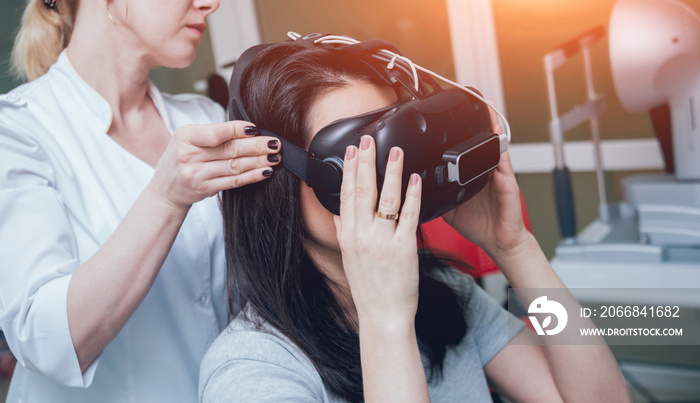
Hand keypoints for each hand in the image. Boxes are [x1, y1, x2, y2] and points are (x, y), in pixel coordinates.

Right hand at [150, 121, 279, 208]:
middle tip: (275, 143)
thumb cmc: (181, 156)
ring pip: (235, 166)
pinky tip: (265, 171)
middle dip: (256, 146)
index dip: (238, 130)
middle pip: (230, 150)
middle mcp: (190, 156)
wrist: (165, 189)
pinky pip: (234, 181)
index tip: (256, 128)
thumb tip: (247, 129)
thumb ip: (212, 132)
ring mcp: (197, 175)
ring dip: (259, 161)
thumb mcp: (187, 138)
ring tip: (275, 156)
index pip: (216, 133)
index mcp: (185, 137)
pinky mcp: (206, 189)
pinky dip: (252, 176)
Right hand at [334, 135, 421, 326]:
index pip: (347, 194)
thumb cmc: (368, 289)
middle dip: (366, 161)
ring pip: (386, 198)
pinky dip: (413, 195)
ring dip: (391, 171)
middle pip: (363, 190)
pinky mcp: (404, 248)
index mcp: (349, 235)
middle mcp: (363, 235)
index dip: (349, 169)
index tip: (352, 150)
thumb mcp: (348, 258)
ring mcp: (383, 241)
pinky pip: (410, 216)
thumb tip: (338, 213)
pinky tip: (415, 179)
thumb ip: (344, 231)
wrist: (383, 315)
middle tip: (369, 140)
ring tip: (395, 151)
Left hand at [442, 105, 528, 255]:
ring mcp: (496, 175)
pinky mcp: (507, 182)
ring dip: (490, 126)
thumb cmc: (477, 224)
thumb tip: (414, 190)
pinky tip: (496, 133)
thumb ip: (436, 196)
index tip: (446, 119)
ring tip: (486, 107)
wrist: (498, 241)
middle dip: (475, 122)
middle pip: (479, 142)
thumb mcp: (449, 209)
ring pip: (492, 146)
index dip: (457, 135)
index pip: (462, 151)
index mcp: (469, 176)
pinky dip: (500, 147)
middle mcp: (483, 171)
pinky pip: (503, 161)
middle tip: (469, 100)